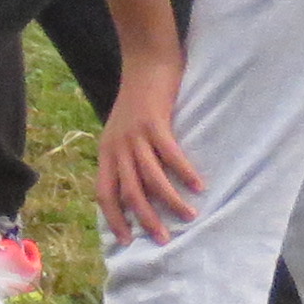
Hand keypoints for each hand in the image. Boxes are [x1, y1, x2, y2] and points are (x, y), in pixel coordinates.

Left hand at [94, 54, 204, 243]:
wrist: (145, 62)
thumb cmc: (140, 100)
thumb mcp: (123, 131)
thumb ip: (128, 156)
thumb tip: (141, 188)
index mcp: (107, 151)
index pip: (104, 193)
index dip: (114, 219)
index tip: (127, 241)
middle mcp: (117, 147)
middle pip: (128, 192)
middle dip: (145, 219)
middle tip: (163, 240)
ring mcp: (134, 135)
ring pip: (149, 178)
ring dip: (169, 201)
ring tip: (188, 216)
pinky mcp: (154, 123)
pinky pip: (169, 154)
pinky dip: (184, 172)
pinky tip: (199, 185)